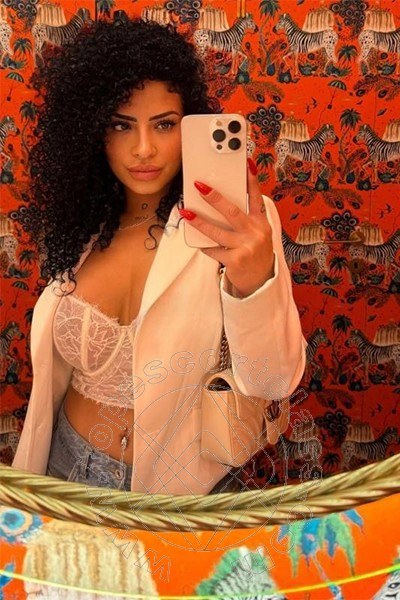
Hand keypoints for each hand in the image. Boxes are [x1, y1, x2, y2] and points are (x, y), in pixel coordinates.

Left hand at [178, 158, 274, 296]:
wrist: (260, 279)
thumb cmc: (253, 250)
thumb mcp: (256, 232)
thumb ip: (244, 218)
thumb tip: (217, 203)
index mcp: (261, 222)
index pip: (256, 197)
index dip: (251, 180)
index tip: (246, 163)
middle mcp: (256, 232)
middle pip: (233, 212)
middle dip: (215, 198)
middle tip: (200, 186)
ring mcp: (246, 247)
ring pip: (218, 232)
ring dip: (200, 222)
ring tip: (186, 212)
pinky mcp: (235, 260)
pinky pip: (214, 249)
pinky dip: (205, 246)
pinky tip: (198, 242)